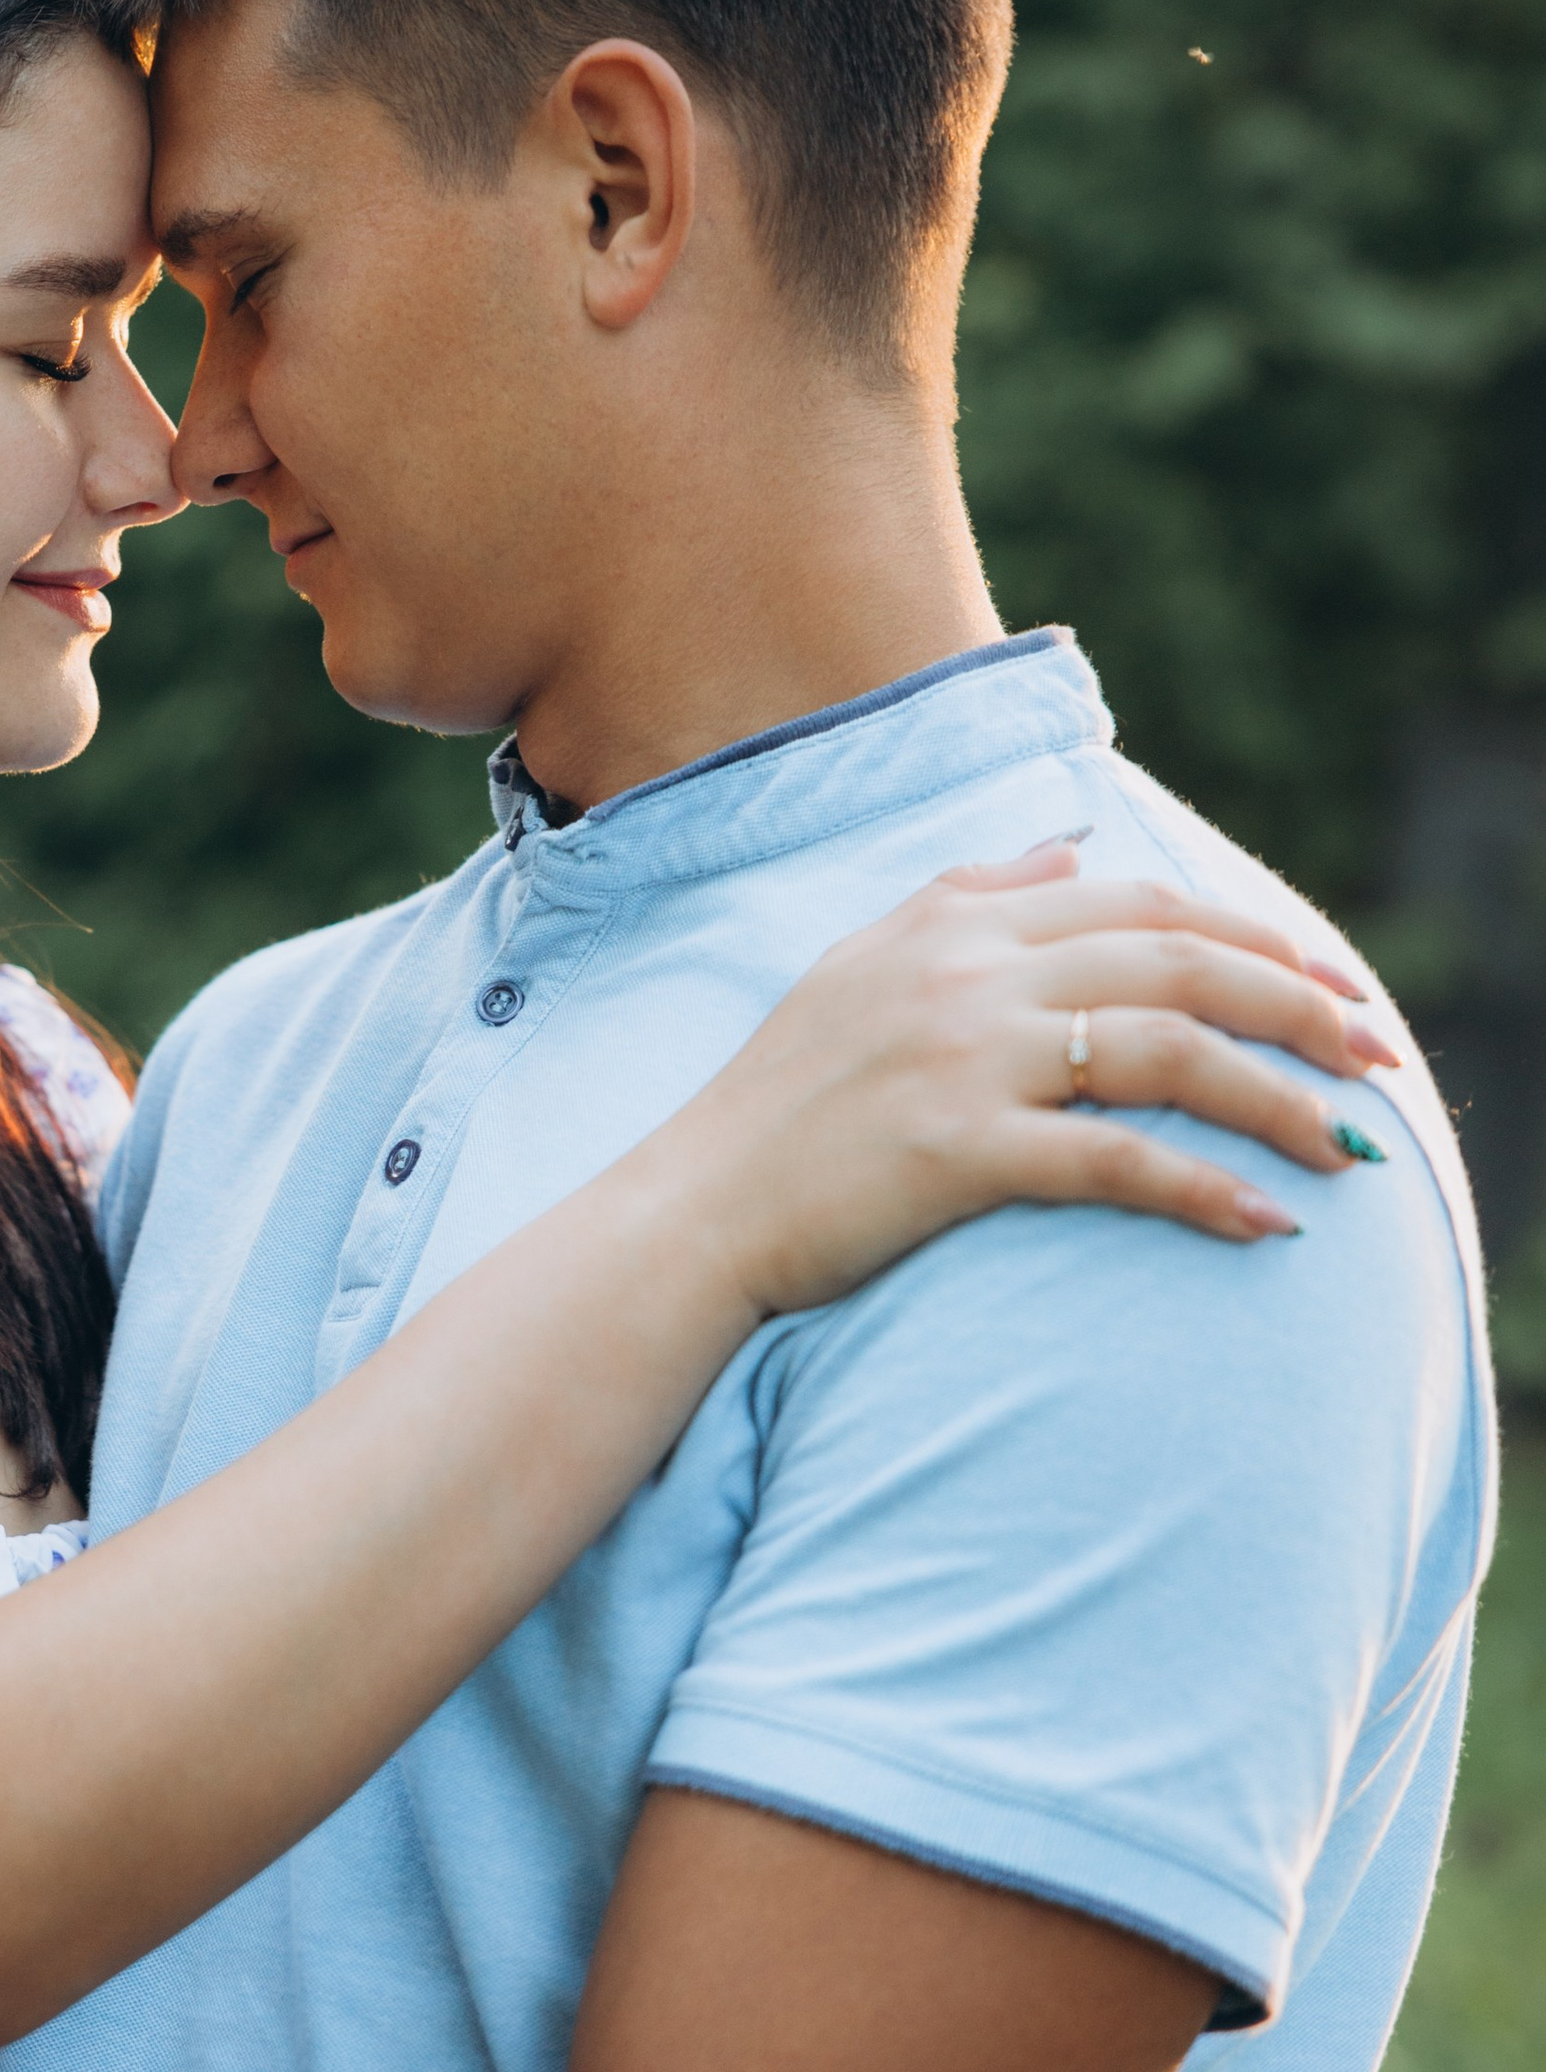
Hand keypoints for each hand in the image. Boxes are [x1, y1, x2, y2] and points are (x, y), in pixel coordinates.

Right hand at [695, 843, 1397, 1321]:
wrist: (693, 1208)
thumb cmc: (777, 1102)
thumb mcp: (862, 964)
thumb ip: (969, 893)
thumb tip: (1072, 851)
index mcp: (954, 924)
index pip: (1143, 904)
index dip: (1254, 936)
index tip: (1329, 979)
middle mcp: (969, 975)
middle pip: (1180, 964)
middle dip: (1300, 1004)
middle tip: (1377, 1054)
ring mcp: (965, 1060)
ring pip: (1169, 1052)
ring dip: (1278, 1097)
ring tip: (1346, 1147)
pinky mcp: (959, 1151)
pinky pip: (1114, 1160)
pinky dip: (1203, 1189)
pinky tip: (1264, 1220)